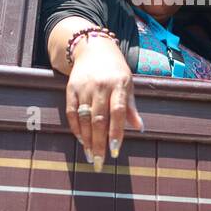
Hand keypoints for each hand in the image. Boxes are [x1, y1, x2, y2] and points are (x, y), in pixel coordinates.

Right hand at [65, 36, 142, 169]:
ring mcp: (84, 87)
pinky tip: (81, 140)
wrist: (93, 49)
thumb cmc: (116, 70)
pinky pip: (71, 112)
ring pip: (84, 118)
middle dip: (99, 143)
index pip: (118, 112)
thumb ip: (131, 107)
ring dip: (87, 139)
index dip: (116, 133)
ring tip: (90, 156)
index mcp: (119, 84)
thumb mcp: (128, 84)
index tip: (114, 151)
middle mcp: (101, 86)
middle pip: (99, 119)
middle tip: (99, 162)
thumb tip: (140, 128)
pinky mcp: (70, 88)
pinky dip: (75, 128)